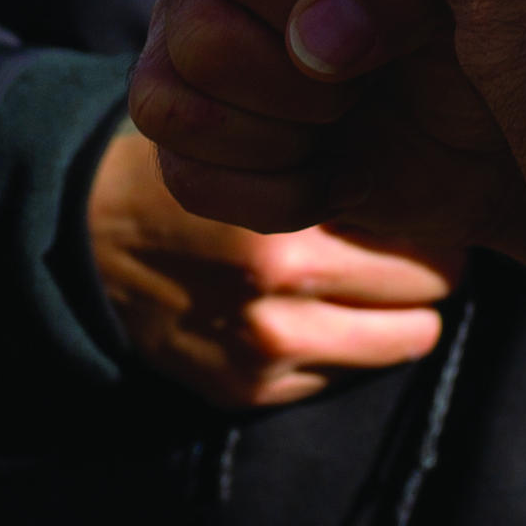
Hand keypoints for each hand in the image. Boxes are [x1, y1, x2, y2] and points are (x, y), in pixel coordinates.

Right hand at [82, 109, 469, 410]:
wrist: (88, 231)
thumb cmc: (192, 164)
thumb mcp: (259, 132)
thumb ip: (337, 144)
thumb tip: (437, 157)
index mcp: (281, 231)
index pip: (426, 245)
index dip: (434, 220)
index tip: (430, 202)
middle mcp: (277, 302)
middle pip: (426, 294)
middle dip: (429, 267)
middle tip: (414, 239)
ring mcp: (264, 356)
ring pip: (402, 342)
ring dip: (401, 313)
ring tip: (382, 278)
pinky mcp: (247, 392)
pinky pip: (343, 374)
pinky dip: (345, 343)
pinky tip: (321, 305)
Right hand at [124, 0, 518, 267]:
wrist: (482, 134)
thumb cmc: (474, 35)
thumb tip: (312, 40)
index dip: (312, 10)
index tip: (381, 32)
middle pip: (202, 32)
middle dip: (303, 90)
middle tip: (365, 86)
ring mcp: (177, 28)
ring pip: (169, 105)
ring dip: (283, 145)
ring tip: (341, 128)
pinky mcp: (177, 115)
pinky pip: (182, 176)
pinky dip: (273, 196)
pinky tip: (328, 174)